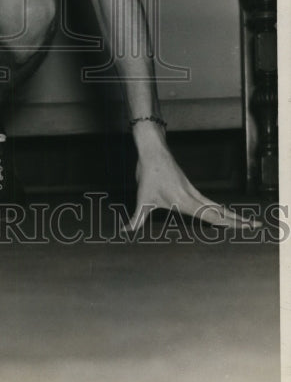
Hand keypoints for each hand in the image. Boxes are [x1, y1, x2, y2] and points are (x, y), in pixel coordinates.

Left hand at [127, 145, 262, 233]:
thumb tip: (125, 232)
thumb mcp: (142, 198)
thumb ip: (136, 219)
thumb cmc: (148, 173)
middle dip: (238, 220)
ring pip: (216, 205)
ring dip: (231, 214)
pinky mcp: (190, 187)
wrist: (152, 150)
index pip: (210, 215)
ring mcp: (193, 190)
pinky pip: (209, 201)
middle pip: (219, 211)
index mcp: (185, 201)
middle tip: (256, 226)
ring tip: (246, 223)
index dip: (227, 223)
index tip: (243, 227)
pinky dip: (220, 209)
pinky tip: (223, 213)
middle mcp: (193, 196)